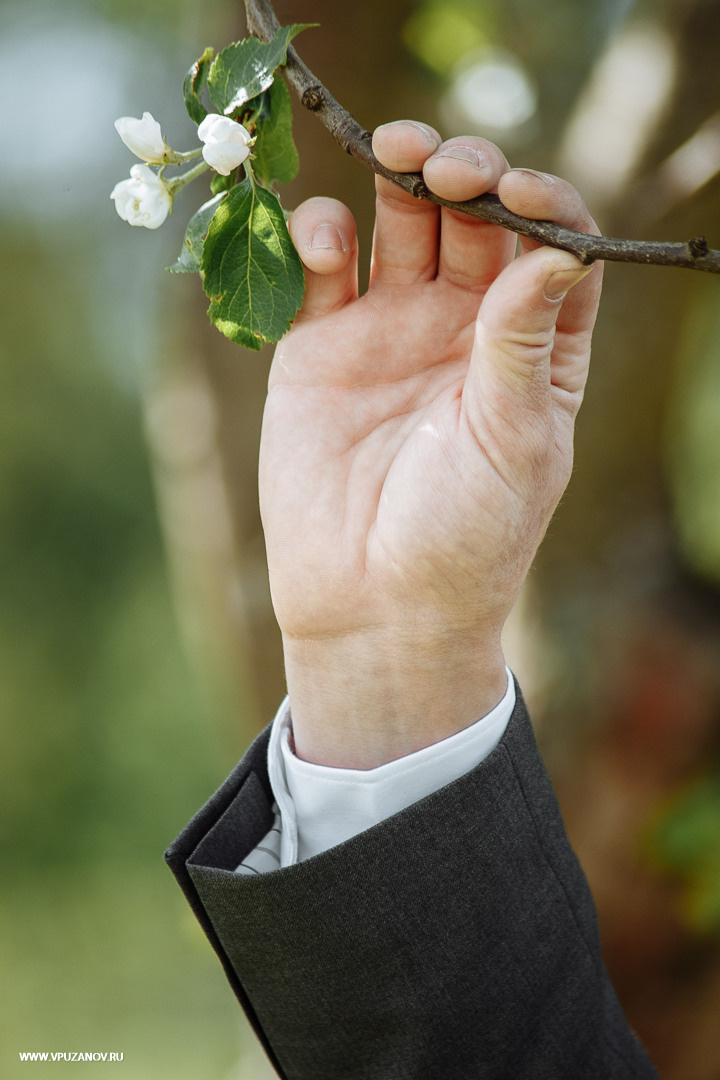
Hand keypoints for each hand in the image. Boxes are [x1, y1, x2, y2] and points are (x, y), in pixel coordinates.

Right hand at [259, 120, 602, 766]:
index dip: (544, 204)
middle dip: (465, 172)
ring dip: (397, 175)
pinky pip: (321, 268)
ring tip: (393, 159)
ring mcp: (390, 329)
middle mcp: (464, 326)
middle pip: (473, 216)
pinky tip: (326, 241)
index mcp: (530, 347)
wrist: (373, 604)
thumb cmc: (464, 538)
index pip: (551, 246)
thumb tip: (562, 250)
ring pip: (399, 221)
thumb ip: (523, 344)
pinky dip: (320, 236)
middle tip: (445, 165)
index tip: (523, 195)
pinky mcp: (319, 345)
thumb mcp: (516, 442)